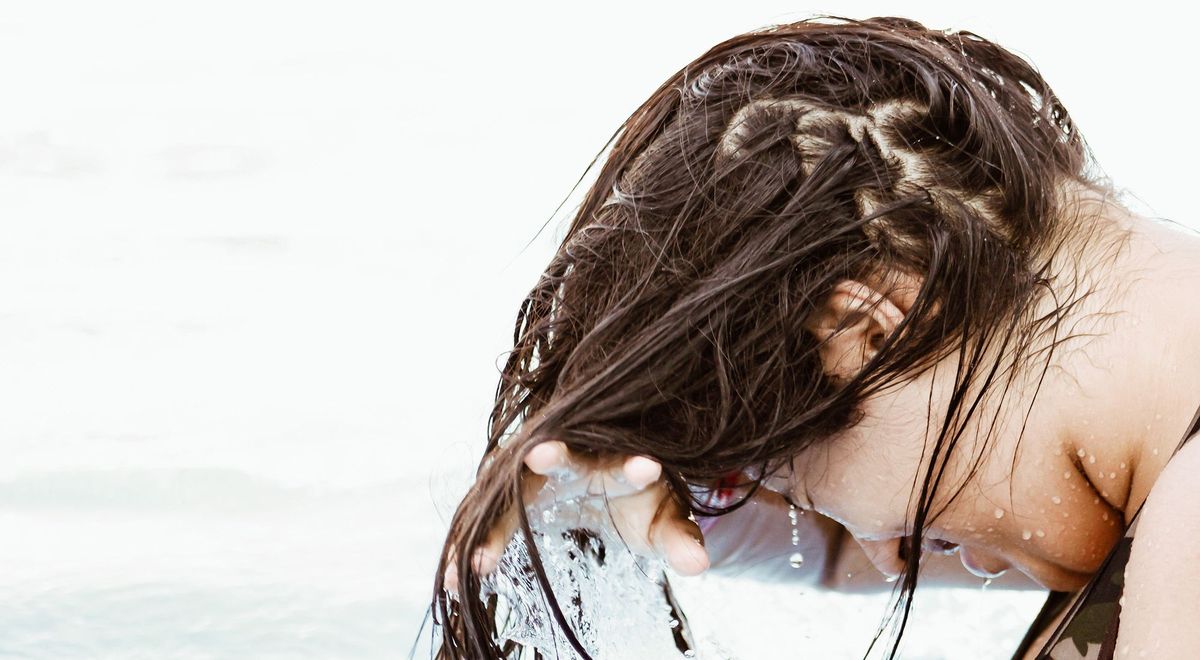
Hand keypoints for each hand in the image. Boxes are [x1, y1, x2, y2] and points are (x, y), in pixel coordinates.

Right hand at [443, 440, 709, 595]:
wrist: (603, 482)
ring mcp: (531, 474)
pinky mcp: (506, 493)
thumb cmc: (639, 502)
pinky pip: (485, 519)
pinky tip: (452, 582)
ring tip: (474, 565)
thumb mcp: (663, 523)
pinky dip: (469, 547)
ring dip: (490, 526)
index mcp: (613, 461)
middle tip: (539, 456)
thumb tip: (699, 565)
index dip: (634, 466)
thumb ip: (680, 540)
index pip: (624, 460)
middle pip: (557, 452)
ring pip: (509, 491)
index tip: (647, 469)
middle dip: (551, 455)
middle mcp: (569, 457)